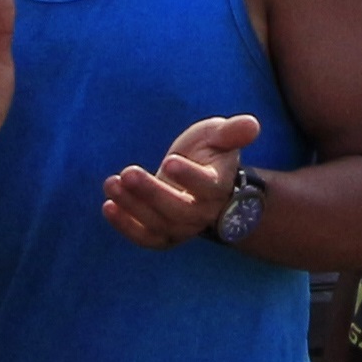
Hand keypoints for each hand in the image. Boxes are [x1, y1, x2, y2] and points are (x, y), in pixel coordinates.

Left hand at [106, 114, 260, 248]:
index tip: (169, 161)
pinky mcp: (163, 234)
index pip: (208, 186)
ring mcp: (183, 227)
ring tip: (111, 183)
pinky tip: (108, 206)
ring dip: (133, 206)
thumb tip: (252, 124)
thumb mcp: (219, 136)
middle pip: (180, 211)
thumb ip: (233, 131)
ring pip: (160, 225)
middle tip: (128, 172)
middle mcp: (203, 212)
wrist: (200, 181)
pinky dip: (126, 227)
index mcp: (219, 186)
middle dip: (152, 193)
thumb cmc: (209, 153)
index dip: (189, 176)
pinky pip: (146, 238)